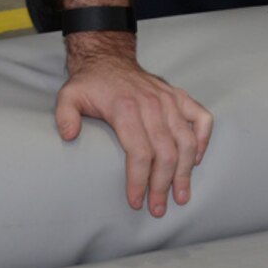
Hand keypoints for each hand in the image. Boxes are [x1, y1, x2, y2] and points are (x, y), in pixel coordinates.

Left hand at [54, 32, 213, 216]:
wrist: (108, 59)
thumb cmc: (90, 84)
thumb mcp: (68, 95)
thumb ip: (65, 115)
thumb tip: (70, 135)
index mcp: (125, 107)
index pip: (139, 152)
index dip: (139, 180)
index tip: (136, 201)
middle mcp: (152, 104)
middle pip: (165, 152)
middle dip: (162, 185)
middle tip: (157, 209)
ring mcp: (169, 100)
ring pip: (186, 141)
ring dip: (185, 172)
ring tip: (181, 196)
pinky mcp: (179, 96)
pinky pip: (201, 118)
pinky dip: (203, 140)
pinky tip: (195, 160)